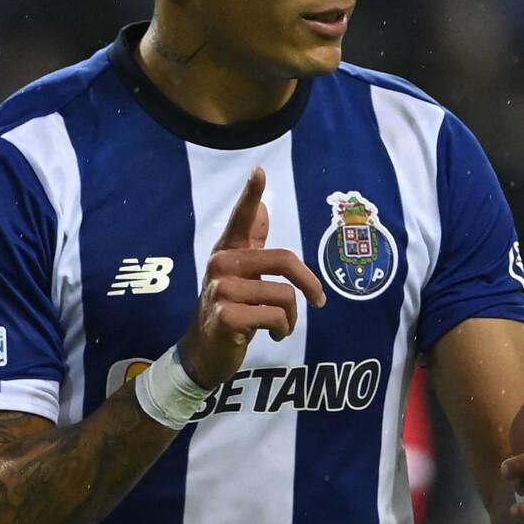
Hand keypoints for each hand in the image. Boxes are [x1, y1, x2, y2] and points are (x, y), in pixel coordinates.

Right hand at [182, 167, 325, 388]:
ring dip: (291, 317)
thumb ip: (251, 243)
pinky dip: (282, 330)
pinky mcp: (226, 316)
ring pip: (284, 295)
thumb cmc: (229, 311)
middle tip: (318, 300)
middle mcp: (221, 265)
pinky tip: (273, 335)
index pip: (241, 218)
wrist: (205, 353)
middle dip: (308, 283)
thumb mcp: (240, 276)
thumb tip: (265, 207)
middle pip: (284, 260)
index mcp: (228, 252)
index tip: (260, 171)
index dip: (251, 195)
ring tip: (280, 325)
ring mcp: (221, 290)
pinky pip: (275, 316)